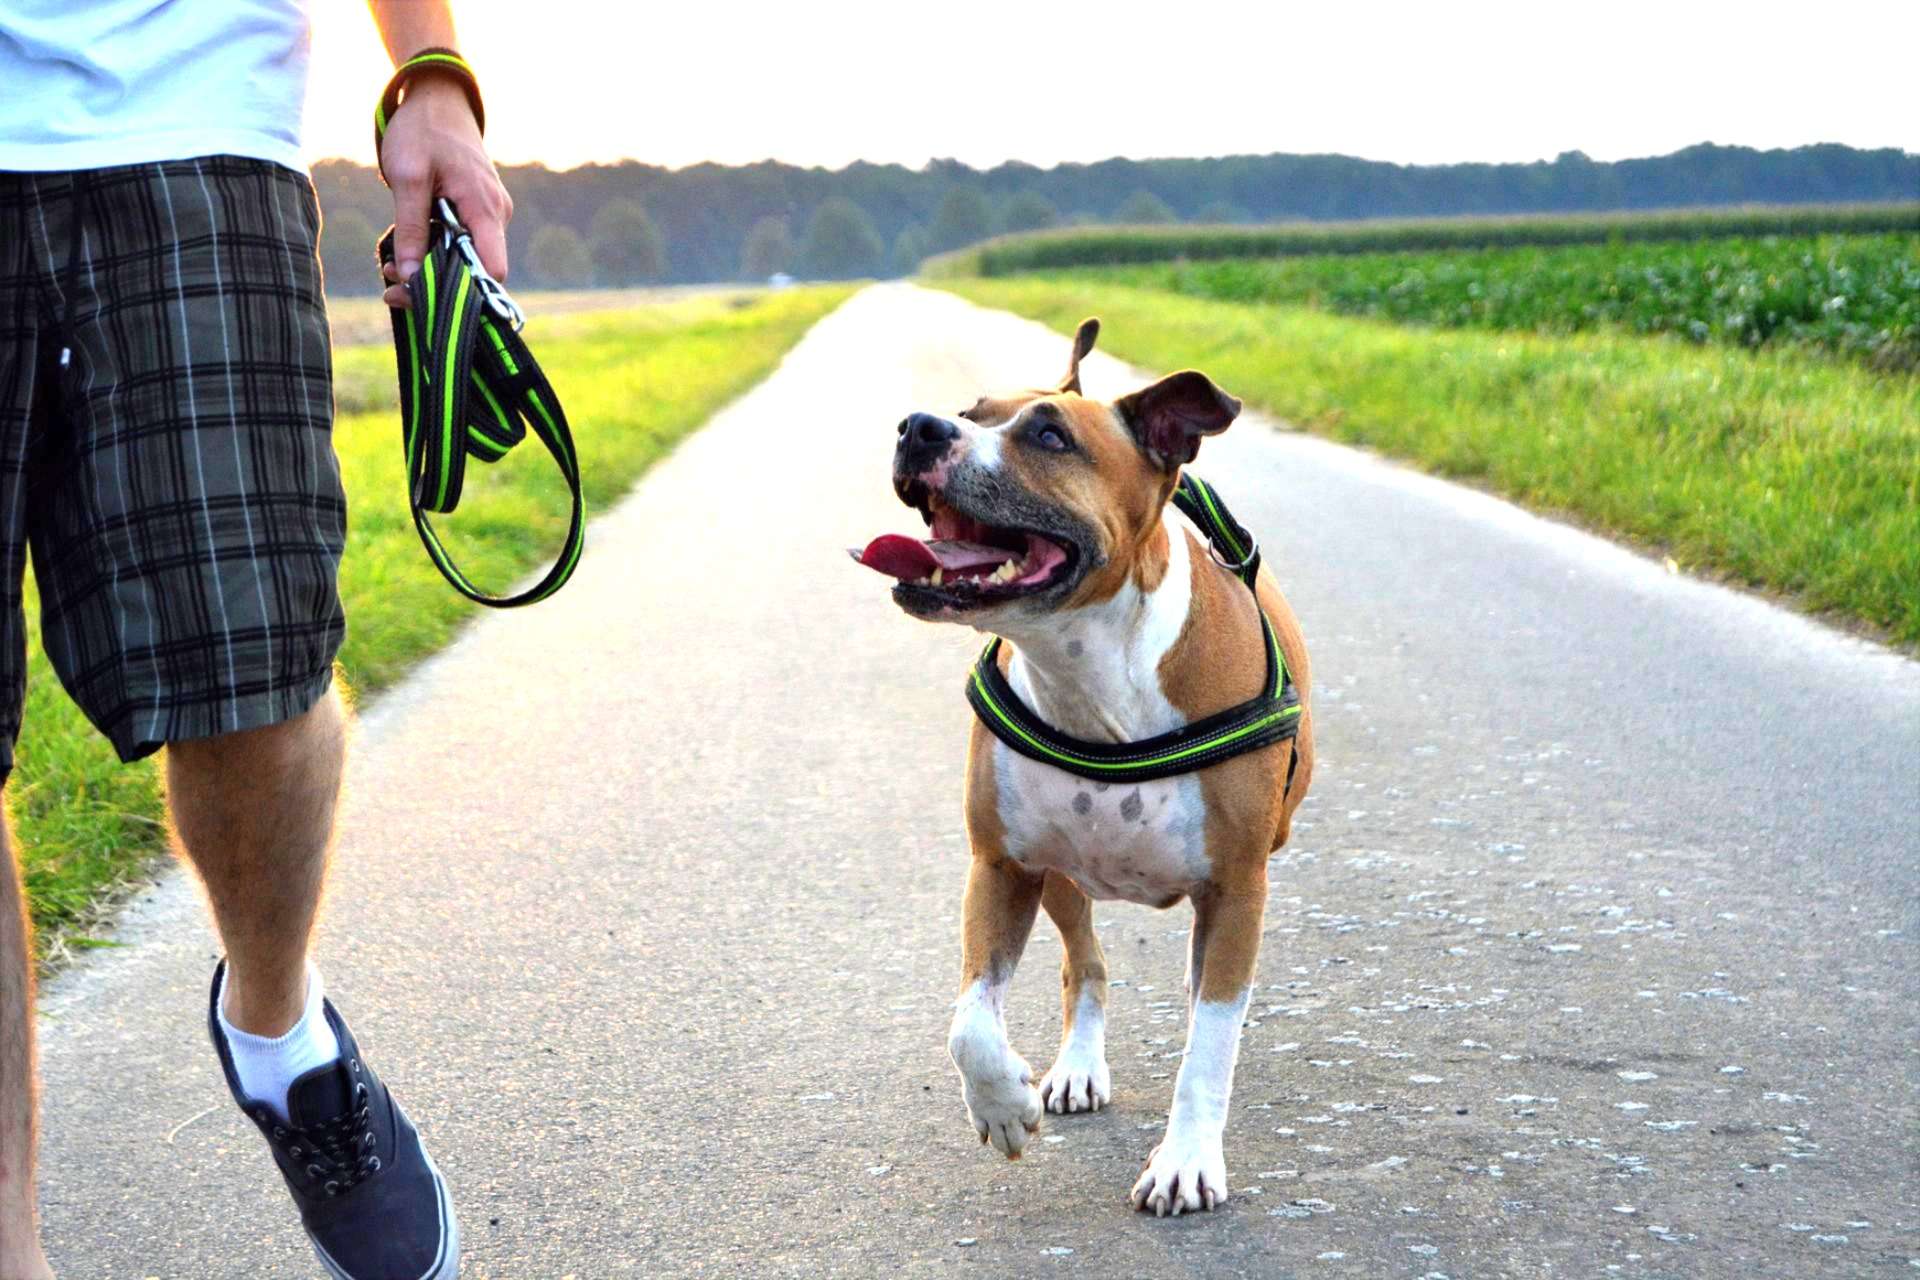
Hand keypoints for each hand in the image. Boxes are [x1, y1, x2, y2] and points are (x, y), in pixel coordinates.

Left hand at [377, 74, 512, 307]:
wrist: (437, 99)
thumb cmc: (422, 131)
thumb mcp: (407, 176)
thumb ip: (412, 228)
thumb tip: (411, 276)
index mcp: (485, 208)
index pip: (494, 270)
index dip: (469, 292)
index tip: (427, 297)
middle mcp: (496, 216)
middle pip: (477, 270)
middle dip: (436, 285)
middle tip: (392, 288)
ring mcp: (489, 214)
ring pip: (467, 259)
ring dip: (430, 269)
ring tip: (391, 267)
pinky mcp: (477, 213)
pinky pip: (462, 243)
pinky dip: (434, 253)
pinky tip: (406, 252)